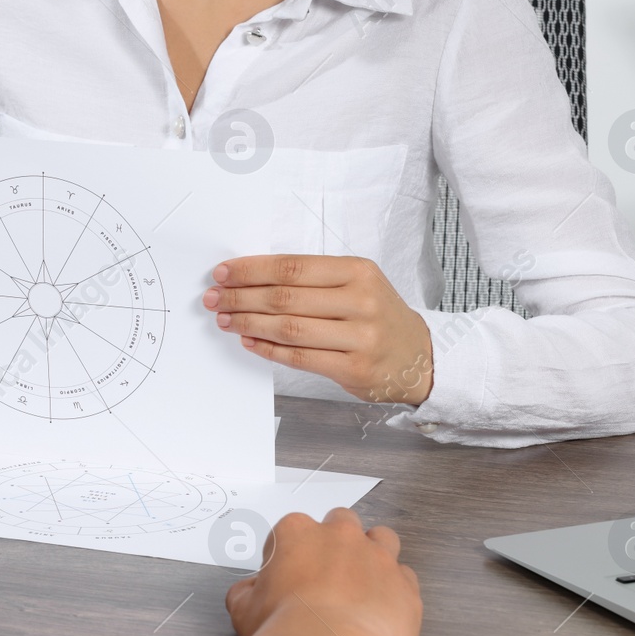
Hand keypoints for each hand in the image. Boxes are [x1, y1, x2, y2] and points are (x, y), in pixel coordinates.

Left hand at [203, 255, 434, 404]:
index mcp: (358, 271)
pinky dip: (268, 349)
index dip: (251, 270)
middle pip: (285, 297)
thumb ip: (312, 280)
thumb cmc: (378, 316)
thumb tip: (250, 279)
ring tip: (226, 320)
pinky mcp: (354, 369)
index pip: (292, 267)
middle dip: (241, 297)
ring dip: (249, 324)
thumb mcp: (357, 284)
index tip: (223, 273)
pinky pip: (299, 357)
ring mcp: (360, 337)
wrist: (419, 357)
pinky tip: (249, 341)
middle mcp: (361, 301)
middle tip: (215, 299)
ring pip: (289, 328)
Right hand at [225, 509, 420, 635]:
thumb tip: (251, 592)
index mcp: (297, 532)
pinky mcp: (405, 587)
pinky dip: (395, 590)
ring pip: (383, 538)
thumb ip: (247, 591)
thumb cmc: (283, 628)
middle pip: (342, 523)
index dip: (291, 555)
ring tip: (363, 585)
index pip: (294, 530)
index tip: (289, 577)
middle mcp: (340, 536)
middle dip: (336, 544)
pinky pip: (405, 577)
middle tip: (327, 577)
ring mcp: (378, 558)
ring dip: (374, 554)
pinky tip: (382, 611)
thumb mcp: (242, 609)